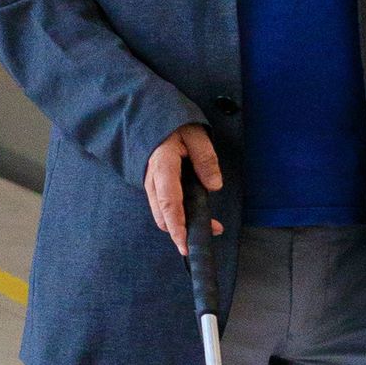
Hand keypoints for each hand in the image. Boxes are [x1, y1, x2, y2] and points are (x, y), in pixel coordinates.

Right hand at [145, 124, 222, 253]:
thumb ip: (206, 159)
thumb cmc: (175, 126)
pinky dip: (178, 216)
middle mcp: (152, 180)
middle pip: (162, 216)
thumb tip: (214, 186)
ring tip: (209, 226)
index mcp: (163, 167)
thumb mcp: (196, 136)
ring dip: (181, 225)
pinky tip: (195, 215)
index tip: (185, 245)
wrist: (153, 119)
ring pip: (162, 215)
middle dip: (182, 232)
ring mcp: (151, 184)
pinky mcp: (155, 186)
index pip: (169, 203)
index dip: (177, 226)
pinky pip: (164, 207)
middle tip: (210, 234)